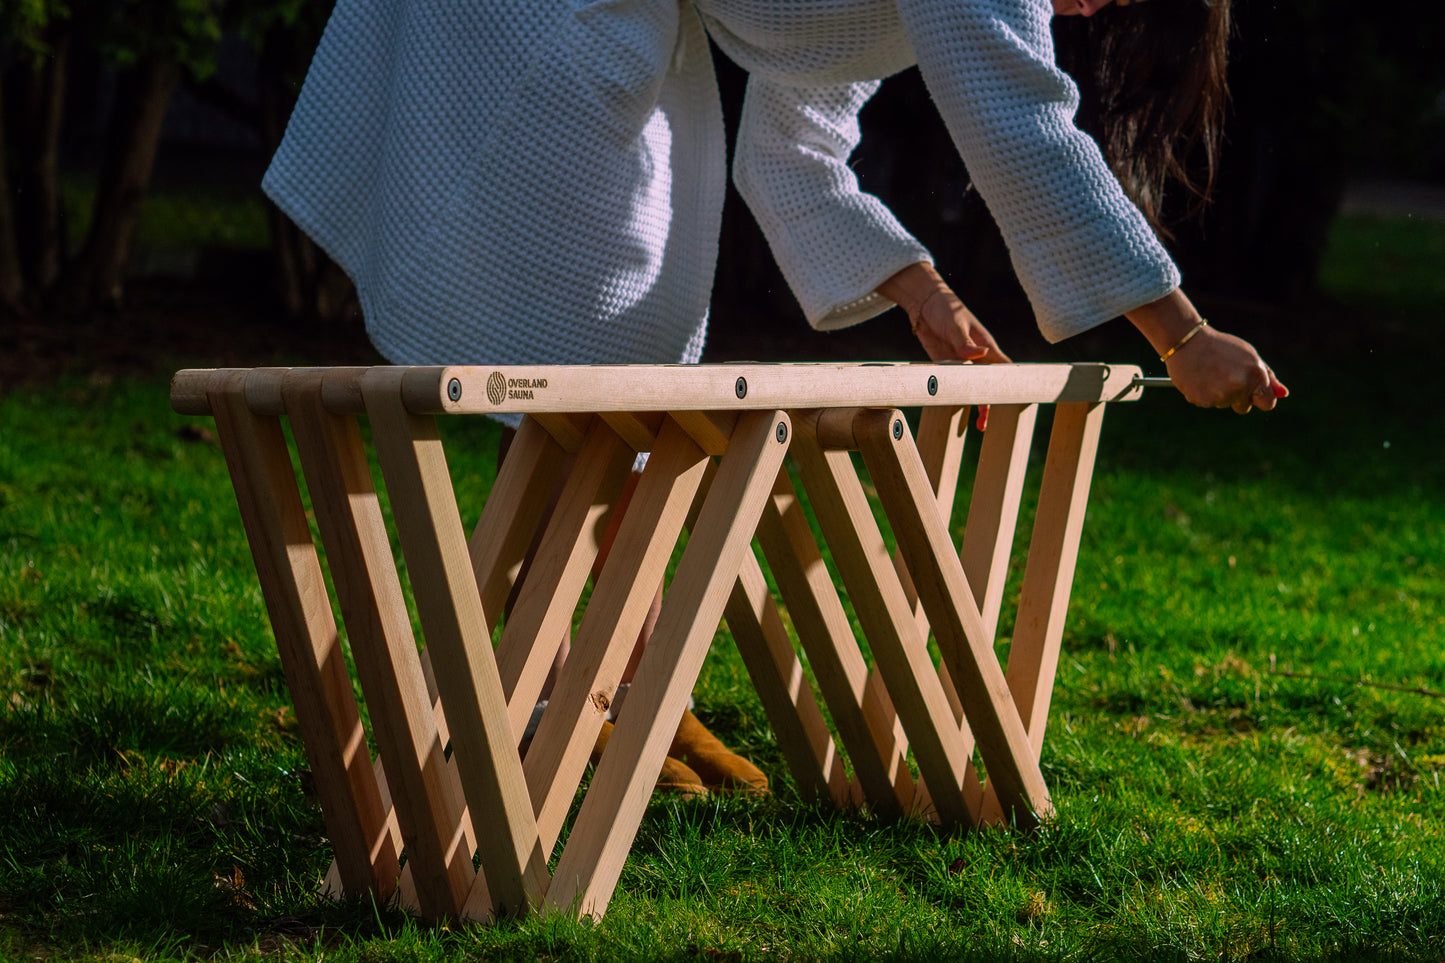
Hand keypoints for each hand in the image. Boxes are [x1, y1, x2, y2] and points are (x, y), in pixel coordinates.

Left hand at [877, 262, 1010, 428]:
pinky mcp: (945, 366)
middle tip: (986, 423)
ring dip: (975, 404)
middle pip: (989, 384)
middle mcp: (977, 358)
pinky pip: (953, 385)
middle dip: (990, 402)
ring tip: (978, 425)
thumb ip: (965, 342)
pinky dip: (957, 397)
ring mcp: (961, 364)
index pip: (1004, 368)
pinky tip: (957, 409)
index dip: (1012, 383)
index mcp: (986, 347)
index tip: (1018, 400)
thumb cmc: (947, 309)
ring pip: (972, 388)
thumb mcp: (955, 324)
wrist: (925, 305)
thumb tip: (978, 355)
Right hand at [1165, 325, 1288, 413]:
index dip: (1258, 397)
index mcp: (1256, 374)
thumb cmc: (1221, 347)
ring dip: (1218, 394)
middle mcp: (1240, 386)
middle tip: (1223, 375)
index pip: (1268, 403)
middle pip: (1243, 408)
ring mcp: (1221, 395)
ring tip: (1209, 374)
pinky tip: (1199, 378)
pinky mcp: (1202, 400)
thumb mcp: (1249, 357)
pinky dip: (1203, 394)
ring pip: (1224, 405)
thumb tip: (1283, 394)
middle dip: (1237, 397)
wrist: (1187, 341)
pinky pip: (1208, 404)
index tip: (1250, 391)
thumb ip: (1267, 377)